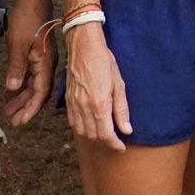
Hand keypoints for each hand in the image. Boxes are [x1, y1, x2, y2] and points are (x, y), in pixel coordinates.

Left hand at [1, 4, 55, 126]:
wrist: (33, 0)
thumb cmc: (28, 20)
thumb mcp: (18, 45)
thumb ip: (17, 68)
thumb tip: (13, 89)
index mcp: (45, 64)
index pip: (40, 93)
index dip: (31, 109)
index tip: (20, 121)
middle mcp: (46, 64)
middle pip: (39, 92)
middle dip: (26, 107)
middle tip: (13, 120)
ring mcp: (42, 59)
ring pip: (34, 84)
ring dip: (22, 97)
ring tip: (9, 109)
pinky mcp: (37, 54)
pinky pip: (31, 75)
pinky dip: (22, 84)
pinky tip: (13, 90)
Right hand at [63, 25, 131, 150]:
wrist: (84, 47)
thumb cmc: (104, 62)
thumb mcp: (119, 85)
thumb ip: (121, 110)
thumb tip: (126, 130)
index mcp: (99, 104)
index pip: (105, 134)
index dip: (114, 144)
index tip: (121, 147)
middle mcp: (84, 107)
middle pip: (93, 136)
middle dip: (105, 143)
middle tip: (115, 143)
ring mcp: (74, 105)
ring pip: (82, 132)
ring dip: (93, 138)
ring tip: (105, 136)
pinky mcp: (67, 101)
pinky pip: (73, 123)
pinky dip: (82, 130)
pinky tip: (91, 126)